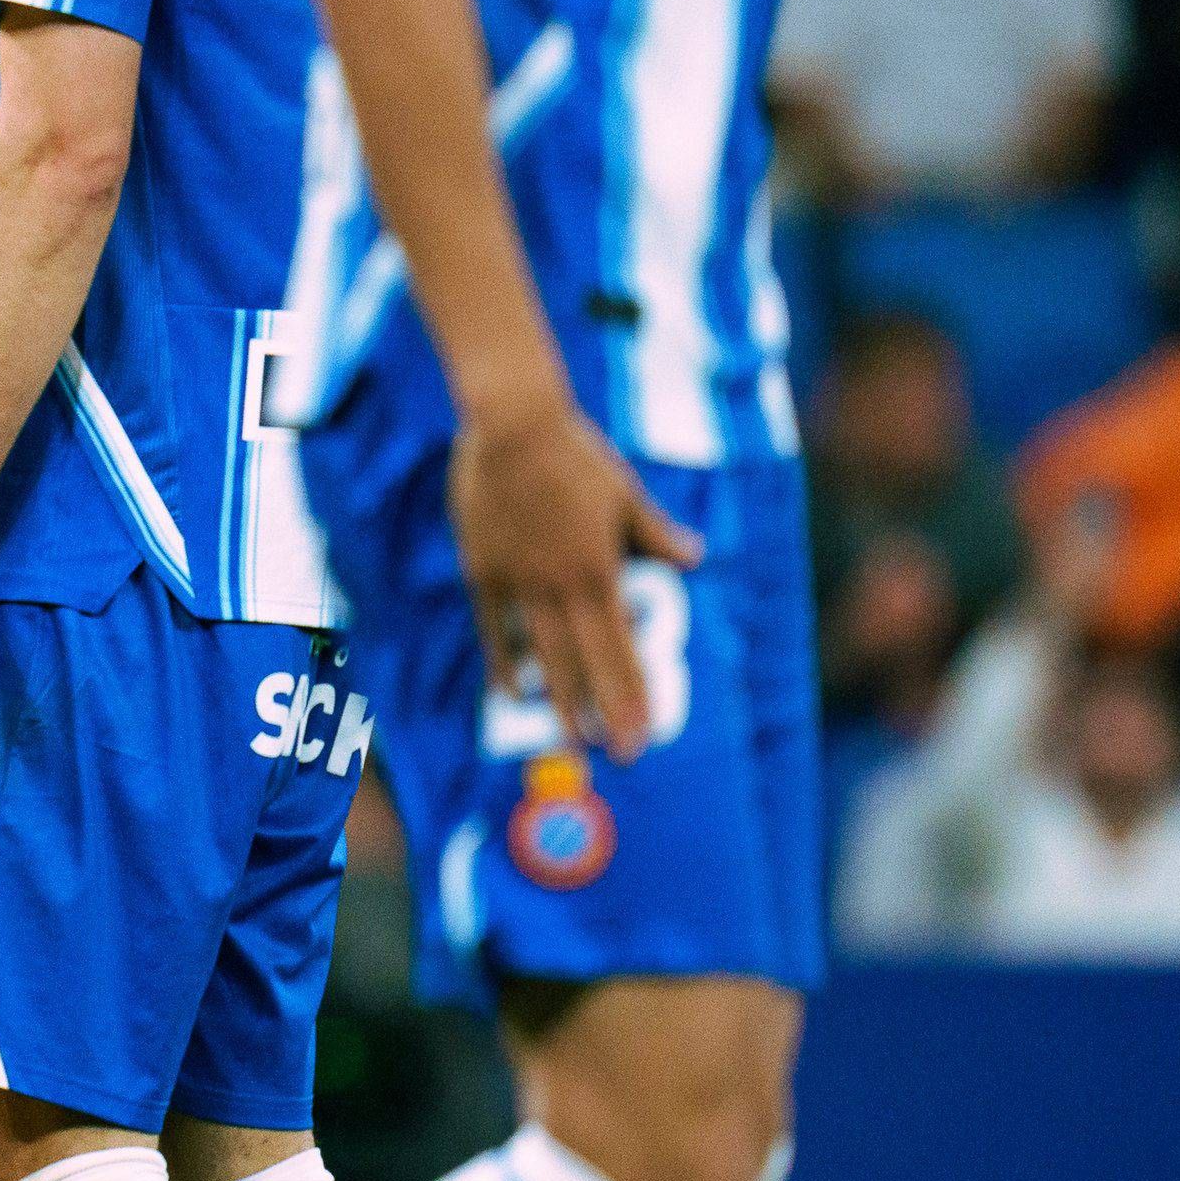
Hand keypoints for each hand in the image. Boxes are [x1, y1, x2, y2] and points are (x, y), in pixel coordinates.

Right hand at [451, 396, 700, 758]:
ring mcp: (518, 583)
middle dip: (604, 715)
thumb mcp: (627, 493)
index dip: (634, 696)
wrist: (511, 426)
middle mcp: (560, 587)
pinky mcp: (483, 572)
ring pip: (541, 656)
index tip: (645, 733)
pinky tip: (513, 693)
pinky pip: (494, 630)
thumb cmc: (576, 455)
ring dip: (560, 702)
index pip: (621, 650)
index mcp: (600, 570)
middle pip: (584, 665)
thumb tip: (695, 560)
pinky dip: (504, 664)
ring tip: (572, 740)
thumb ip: (657, 534)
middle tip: (619, 754)